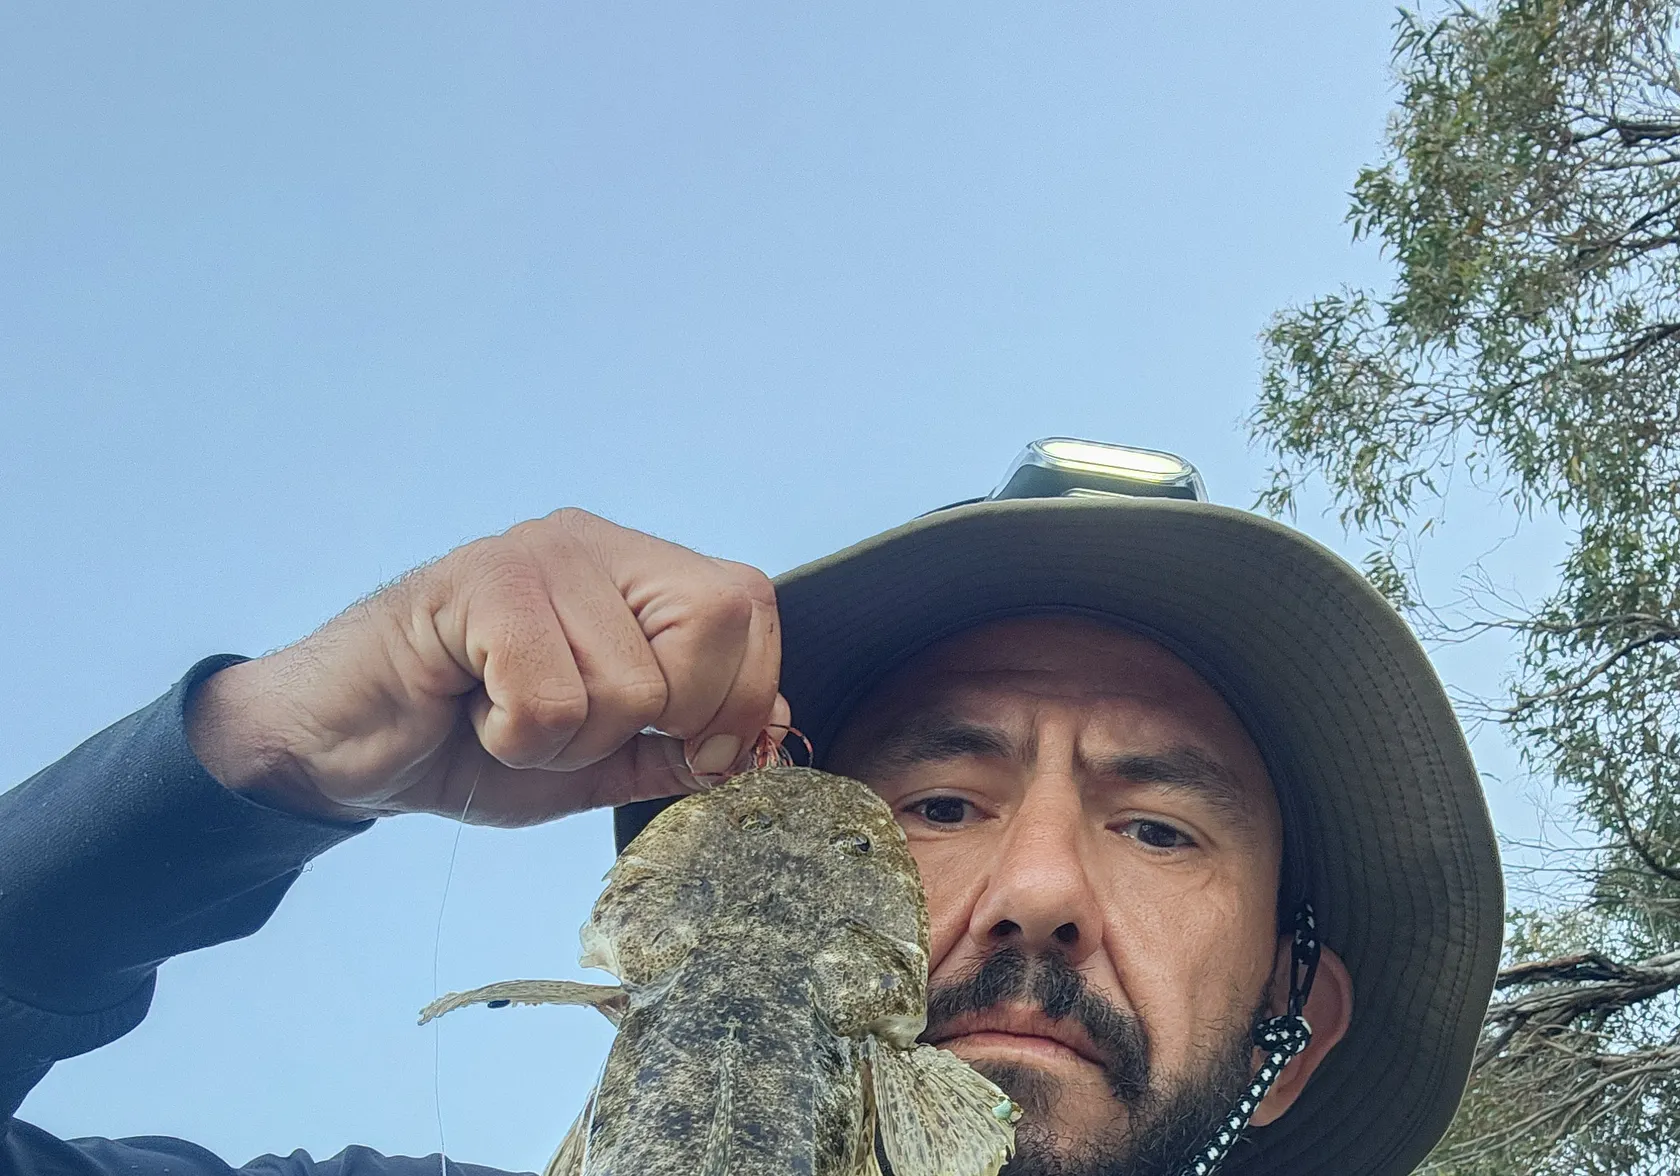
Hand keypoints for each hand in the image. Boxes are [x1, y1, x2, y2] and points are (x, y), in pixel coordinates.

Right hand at [187, 509, 786, 825]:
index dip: (743, 694)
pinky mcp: (476, 583)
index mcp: (637, 574)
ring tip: (510, 719)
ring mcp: (536, 554)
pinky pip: (550, 694)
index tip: (692, 750)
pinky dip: (516, 738)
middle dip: (668, 714)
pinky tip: (474, 710)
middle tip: (587, 731)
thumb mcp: (599, 761)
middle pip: (717, 617)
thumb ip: (684, 745)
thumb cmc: (468, 743)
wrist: (340, 747)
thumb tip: (772, 730)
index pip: (750, 605)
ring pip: (629, 681)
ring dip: (570, 742)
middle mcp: (596, 545)